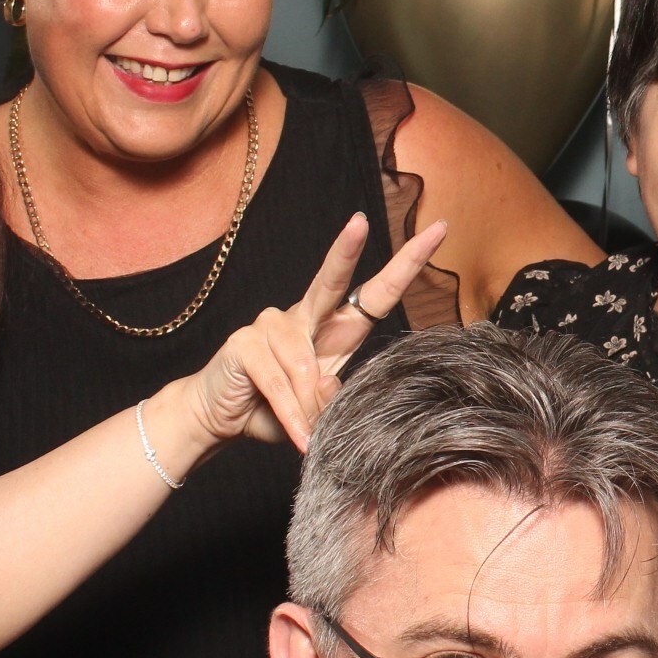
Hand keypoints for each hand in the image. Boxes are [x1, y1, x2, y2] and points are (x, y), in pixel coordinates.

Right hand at [172, 212, 448, 450]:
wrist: (219, 419)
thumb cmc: (274, 409)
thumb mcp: (318, 410)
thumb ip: (333, 399)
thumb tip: (329, 383)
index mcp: (335, 328)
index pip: (376, 293)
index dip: (406, 264)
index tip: (438, 231)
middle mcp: (305, 317)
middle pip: (332, 281)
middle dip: (345, 250)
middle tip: (359, 221)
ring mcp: (272, 325)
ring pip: (305, 366)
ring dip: (309, 408)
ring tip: (306, 433)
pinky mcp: (245, 343)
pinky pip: (280, 383)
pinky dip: (291, 415)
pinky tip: (298, 436)